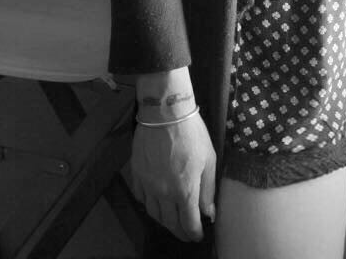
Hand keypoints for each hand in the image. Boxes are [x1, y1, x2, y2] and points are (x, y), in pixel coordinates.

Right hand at [129, 111, 216, 242]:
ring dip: (164, 220)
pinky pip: (140, 197)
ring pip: (153, 213)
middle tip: (186, 232)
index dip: (194, 234)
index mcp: (184, 190)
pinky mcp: (136, 173)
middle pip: (169, 223)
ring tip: (172, 219)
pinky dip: (148, 204)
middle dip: (180, 231)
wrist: (165, 112)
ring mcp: (147, 184)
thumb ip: (208, 189)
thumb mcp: (209, 159)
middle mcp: (163, 193)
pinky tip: (155, 200)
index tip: (198, 235)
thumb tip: (209, 213)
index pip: (189, 224)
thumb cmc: (192, 133)